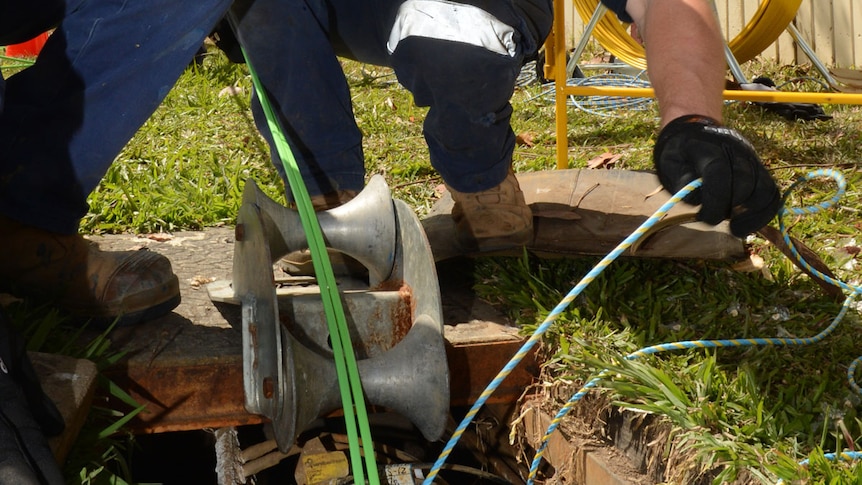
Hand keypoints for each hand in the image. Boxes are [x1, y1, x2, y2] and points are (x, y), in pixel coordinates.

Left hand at [653, 115, 780, 236]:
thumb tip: (696, 198)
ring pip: (765, 190)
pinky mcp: (760, 169)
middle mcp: (736, 150)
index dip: (715, 200)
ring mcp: (752, 159)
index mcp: (708, 147)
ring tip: (737, 229)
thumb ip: (681, 180)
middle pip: (745, 183)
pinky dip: (763, 213)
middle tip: (717, 221)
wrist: (695, 132)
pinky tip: (748, 225)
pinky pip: (772, 193)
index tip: (706, 217)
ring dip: (753, 215)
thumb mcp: (670, 163)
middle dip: (733, 209)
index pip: (719, 173)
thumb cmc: (680, 153)